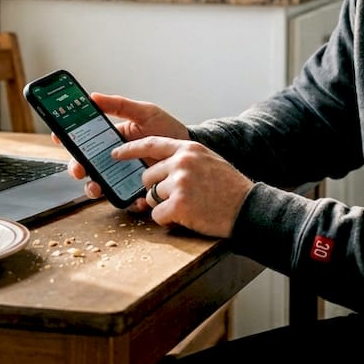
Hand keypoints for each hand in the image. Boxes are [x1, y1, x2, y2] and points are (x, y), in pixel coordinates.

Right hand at [64, 93, 190, 206]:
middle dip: (76, 168)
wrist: (189, 151)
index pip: (83, 140)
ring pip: (98, 186)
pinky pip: (125, 200)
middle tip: (79, 168)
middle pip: (84, 166)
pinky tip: (134, 197)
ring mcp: (122, 178)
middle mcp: (112, 160)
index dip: (67, 139)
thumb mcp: (145, 112)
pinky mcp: (136, 192)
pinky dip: (127, 201)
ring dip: (92, 188)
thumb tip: (92, 97)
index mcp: (111, 139)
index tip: (59, 137)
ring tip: (97, 187)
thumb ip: (119, 105)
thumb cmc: (167, 129)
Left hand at [118, 135, 252, 238]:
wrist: (248, 207)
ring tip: (189, 206)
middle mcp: (181, 162)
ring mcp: (179, 182)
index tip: (116, 153)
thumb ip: (185, 158)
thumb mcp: (208, 160)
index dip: (130, 149)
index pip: (150, 144)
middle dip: (156, 190)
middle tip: (178, 197)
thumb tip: (161, 166)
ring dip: (164, 206)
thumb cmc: (229, 187)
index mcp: (188, 148)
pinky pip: (157, 215)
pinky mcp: (178, 204)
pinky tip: (188, 216)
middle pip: (147, 176)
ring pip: (151, 197)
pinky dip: (168, 220)